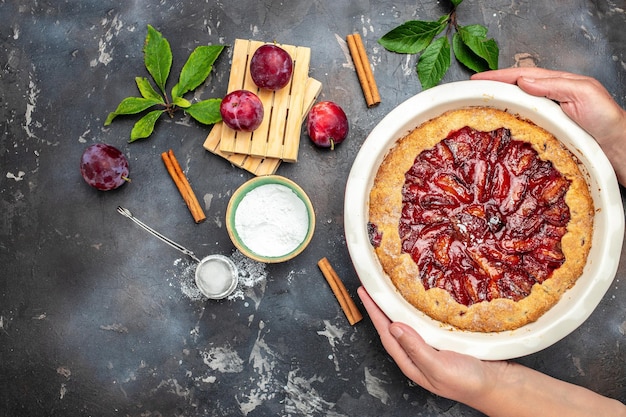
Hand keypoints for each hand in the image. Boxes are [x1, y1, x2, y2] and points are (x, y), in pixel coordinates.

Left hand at [357, 286, 625, 415]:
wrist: (499, 386)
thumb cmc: (468, 381)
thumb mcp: (438, 367)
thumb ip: (415, 348)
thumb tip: (394, 325)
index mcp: (410, 362)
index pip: (385, 333)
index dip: (373, 312)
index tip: (364, 292)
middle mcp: (416, 354)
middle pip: (393, 326)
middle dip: (381, 307)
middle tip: (373, 285)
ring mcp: (430, 348)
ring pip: (408, 323)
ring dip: (397, 306)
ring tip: (389, 288)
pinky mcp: (444, 341)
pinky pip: (424, 322)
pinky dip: (417, 309)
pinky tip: (418, 300)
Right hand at [471, 68, 625, 184]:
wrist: (615, 144)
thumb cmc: (604, 117)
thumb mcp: (583, 93)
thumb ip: (555, 85)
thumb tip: (524, 80)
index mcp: (555, 83)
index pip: (520, 75)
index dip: (497, 77)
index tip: (477, 79)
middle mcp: (547, 97)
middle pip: (513, 89)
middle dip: (491, 88)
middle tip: (469, 91)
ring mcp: (545, 114)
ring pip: (514, 106)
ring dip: (495, 104)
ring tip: (476, 106)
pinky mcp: (544, 131)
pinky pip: (520, 124)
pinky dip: (505, 122)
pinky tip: (495, 127)